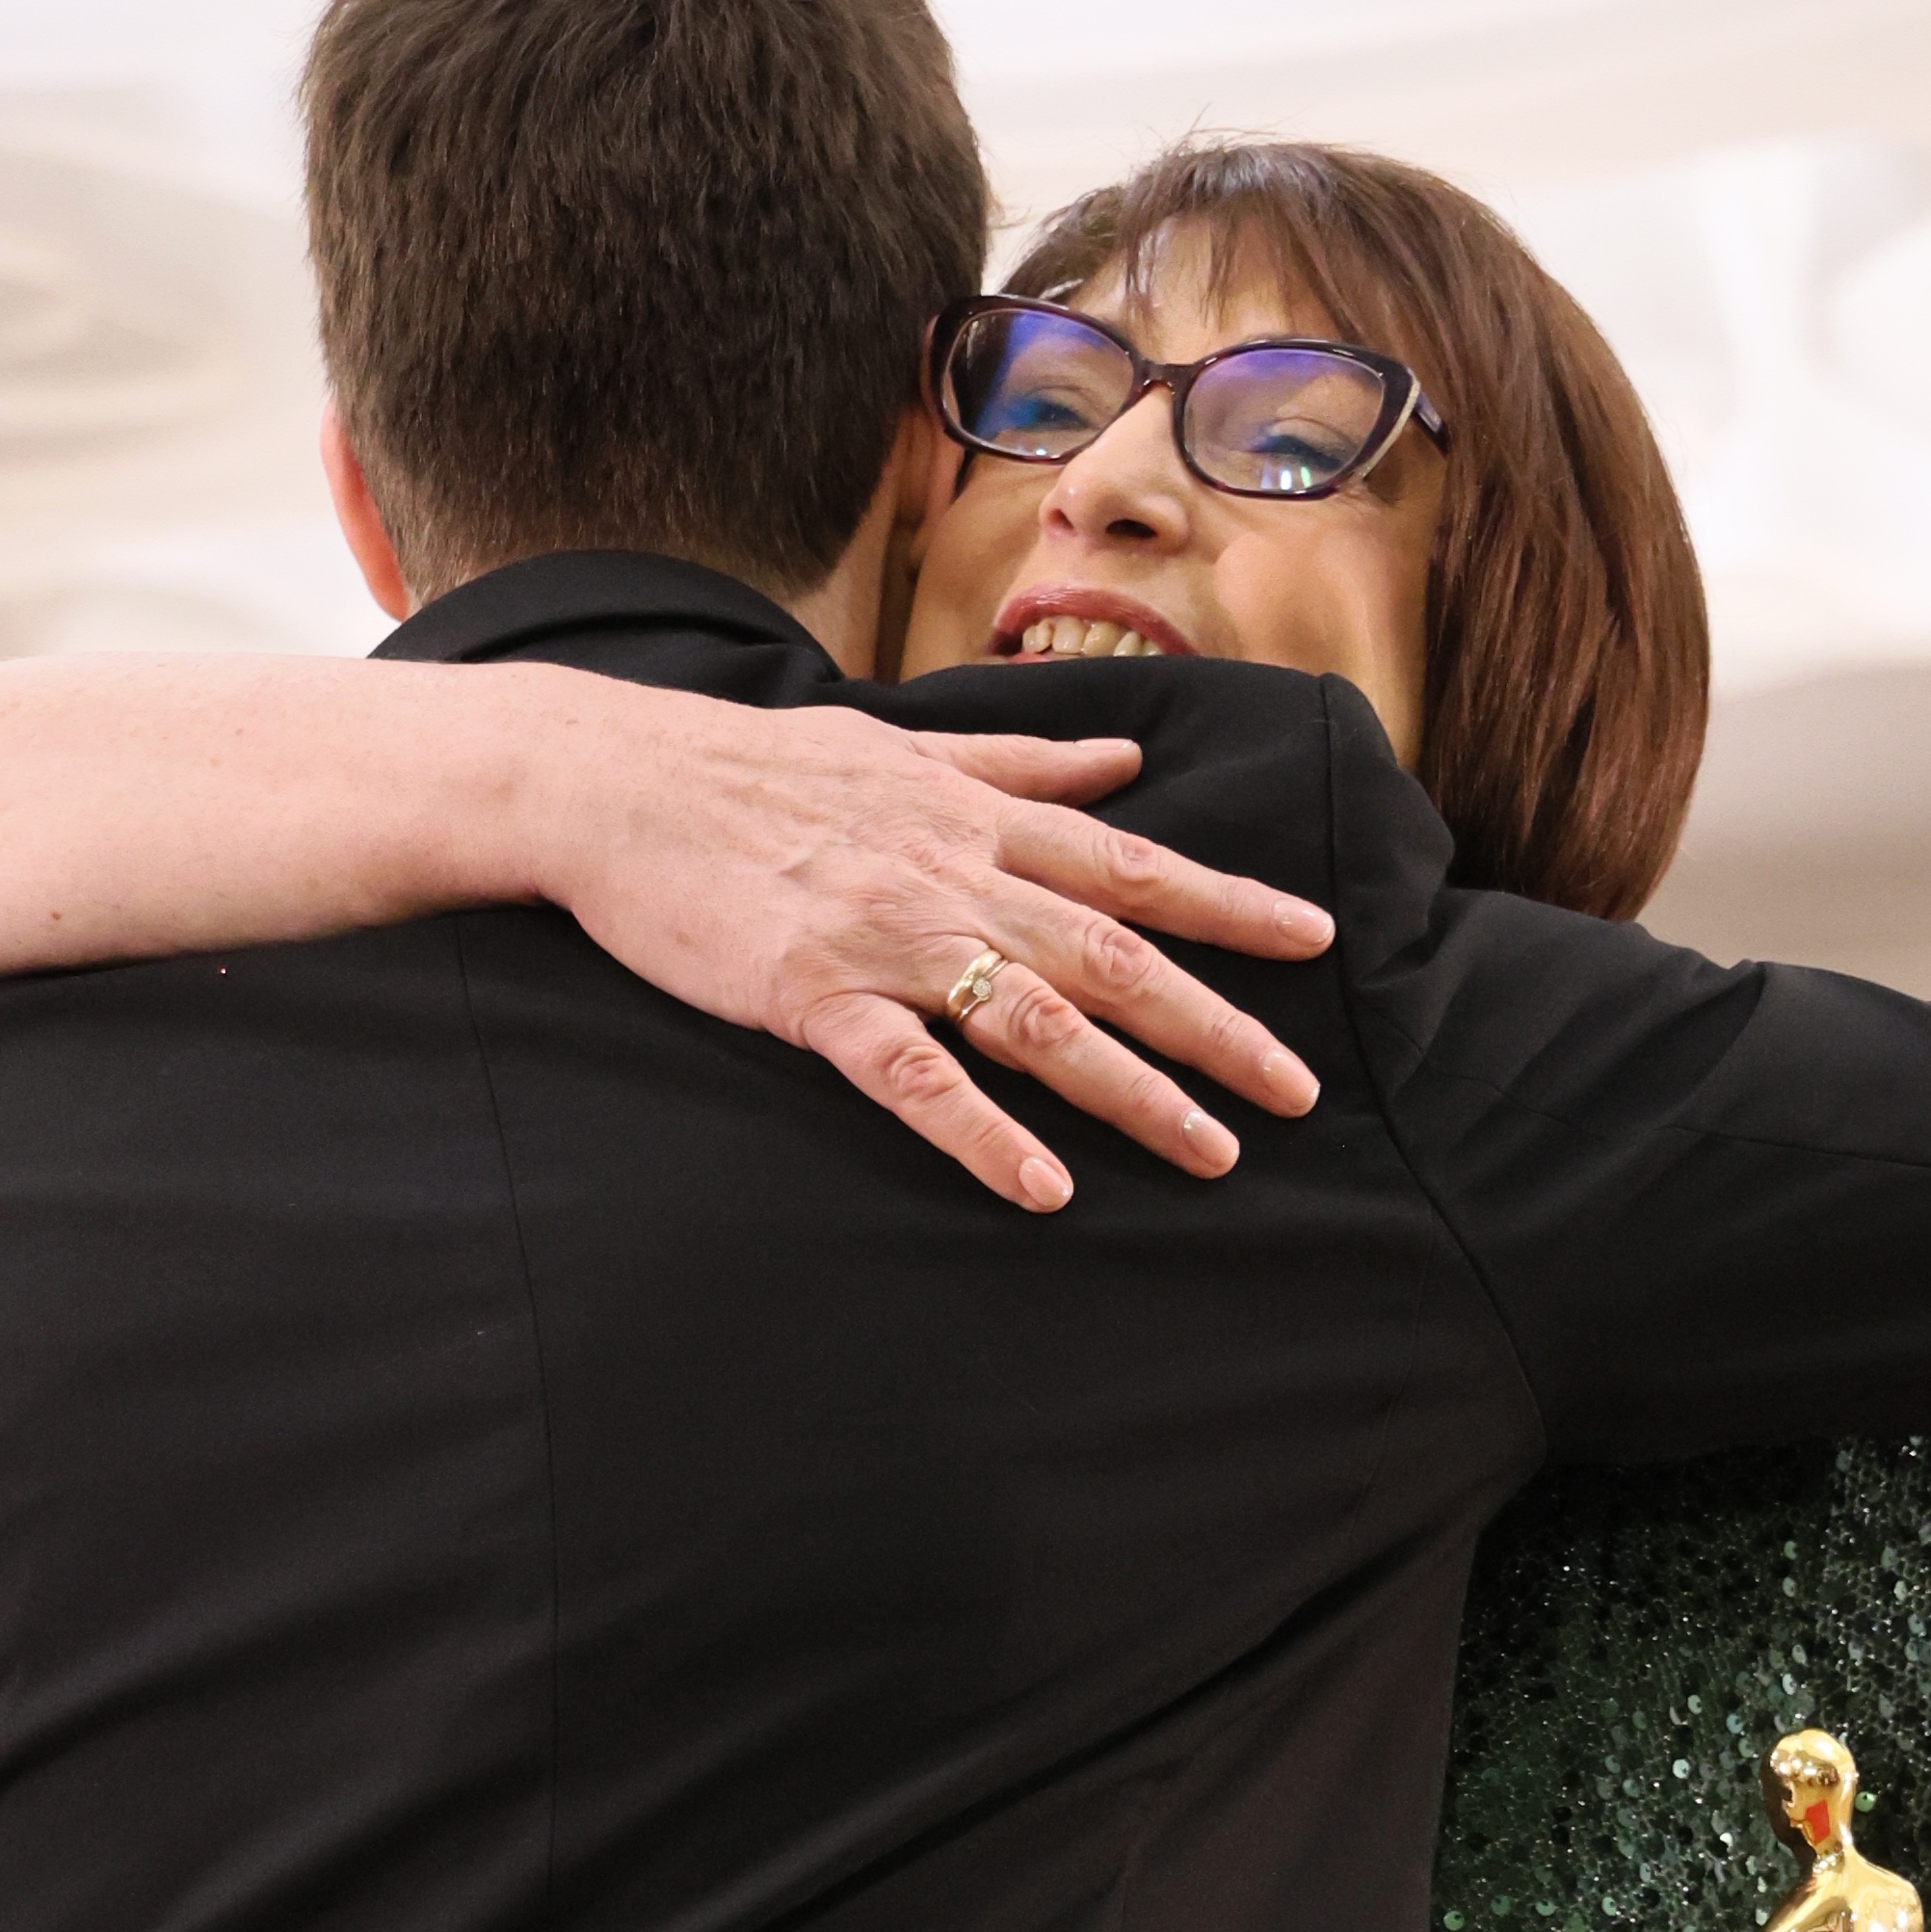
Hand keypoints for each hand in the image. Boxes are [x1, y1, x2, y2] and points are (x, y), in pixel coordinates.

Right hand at [524, 688, 1331, 1211]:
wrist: (612, 779)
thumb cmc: (756, 766)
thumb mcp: (903, 742)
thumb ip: (1021, 761)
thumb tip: (1121, 759)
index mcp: (978, 817)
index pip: (1133, 864)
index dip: (1230, 904)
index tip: (1317, 938)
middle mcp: (956, 874)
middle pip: (1114, 954)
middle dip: (1216, 1024)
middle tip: (1299, 1091)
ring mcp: (889, 937)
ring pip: (1038, 1018)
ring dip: (1130, 1093)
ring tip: (1211, 1157)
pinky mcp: (816, 993)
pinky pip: (916, 1078)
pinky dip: (983, 1133)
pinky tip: (1043, 1189)